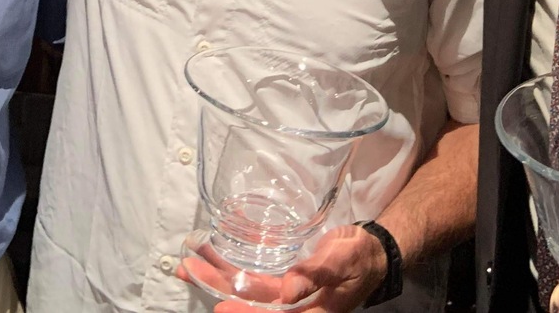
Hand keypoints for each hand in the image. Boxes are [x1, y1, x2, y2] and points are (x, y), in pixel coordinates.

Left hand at [178, 225, 387, 312]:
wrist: (371, 252)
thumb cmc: (360, 258)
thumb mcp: (342, 262)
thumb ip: (316, 274)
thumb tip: (288, 292)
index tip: (220, 306)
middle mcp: (293, 309)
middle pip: (250, 303)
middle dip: (217, 287)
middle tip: (187, 270)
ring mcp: (285, 295)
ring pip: (245, 289)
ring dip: (217, 276)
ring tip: (187, 263)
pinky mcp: (281, 280)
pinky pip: (251, 276)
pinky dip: (230, 266)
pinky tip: (209, 255)